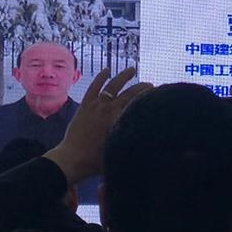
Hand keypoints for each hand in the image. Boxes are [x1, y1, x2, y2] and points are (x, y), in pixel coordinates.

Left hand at [45, 68, 152, 183]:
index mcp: (119, 119)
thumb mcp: (121, 153)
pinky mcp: (85, 105)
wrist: (73, 159)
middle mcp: (109, 108)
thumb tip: (150, 140)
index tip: (158, 95)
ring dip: (124, 76)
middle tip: (151, 85)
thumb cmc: (97, 161)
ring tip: (132, 69)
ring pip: (113, 85)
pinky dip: (101, 77)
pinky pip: (94, 87)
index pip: (139, 103)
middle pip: (130, 93)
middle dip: (142, 87)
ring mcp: (96, 105)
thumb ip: (133, 144)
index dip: (150, 97)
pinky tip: (107, 70)